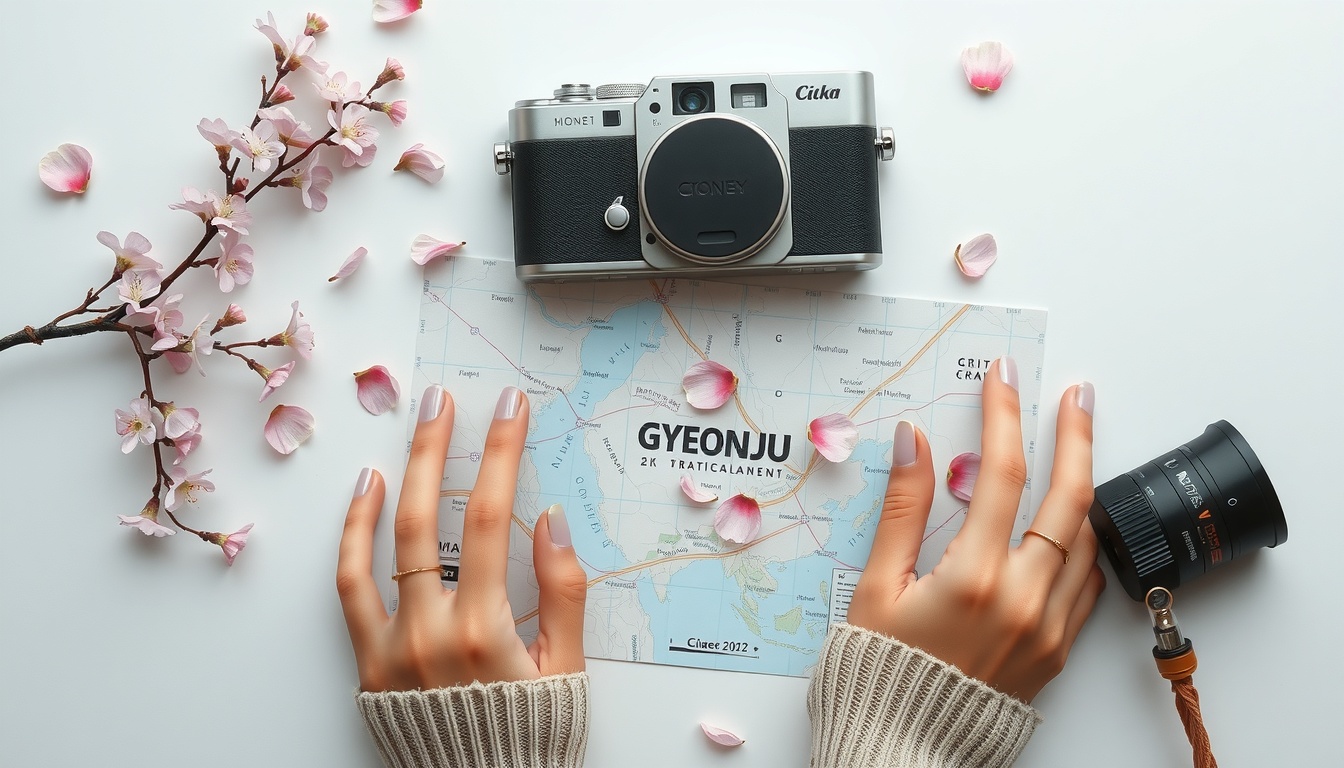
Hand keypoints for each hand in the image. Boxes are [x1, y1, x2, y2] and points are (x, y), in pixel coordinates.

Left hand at [336, 384, 587, 691]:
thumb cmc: (532, 740)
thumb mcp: (568, 672)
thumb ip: (563, 594)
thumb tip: (550, 520)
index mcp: (485, 631)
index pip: (489, 517)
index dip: (500, 453)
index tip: (509, 407)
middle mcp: (430, 633)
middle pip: (428, 517)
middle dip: (439, 448)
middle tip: (444, 400)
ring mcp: (391, 649)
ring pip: (384, 546)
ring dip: (396, 479)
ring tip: (409, 429)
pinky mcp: (368, 665)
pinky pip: (351, 589)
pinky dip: (352, 537)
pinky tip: (365, 494)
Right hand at [846, 358, 1104, 701]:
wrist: (905, 750)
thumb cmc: (879, 674)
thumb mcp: (876, 587)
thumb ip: (903, 509)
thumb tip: (913, 441)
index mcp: (974, 578)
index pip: (1001, 474)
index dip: (1003, 416)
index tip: (1003, 377)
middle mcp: (1024, 600)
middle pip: (1068, 499)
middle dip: (1075, 436)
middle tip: (1077, 395)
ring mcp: (1048, 628)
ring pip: (1086, 540)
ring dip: (1086, 485)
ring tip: (1078, 447)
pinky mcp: (1057, 651)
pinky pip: (1085, 585)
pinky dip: (1082, 544)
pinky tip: (1069, 524)